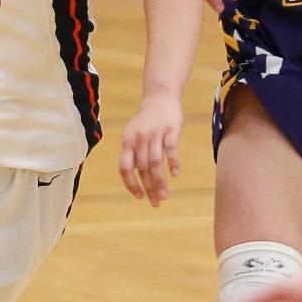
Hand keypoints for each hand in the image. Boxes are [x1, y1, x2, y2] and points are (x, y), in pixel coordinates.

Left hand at [119, 92, 182, 206]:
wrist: (160, 98)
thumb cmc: (146, 122)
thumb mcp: (133, 135)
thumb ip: (133, 155)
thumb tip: (135, 181)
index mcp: (127, 142)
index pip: (125, 168)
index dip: (131, 184)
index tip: (139, 197)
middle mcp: (139, 139)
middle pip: (143, 169)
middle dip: (149, 188)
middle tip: (156, 203)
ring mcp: (155, 134)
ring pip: (156, 162)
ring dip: (161, 182)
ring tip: (165, 196)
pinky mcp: (171, 130)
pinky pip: (171, 149)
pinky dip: (173, 163)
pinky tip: (175, 175)